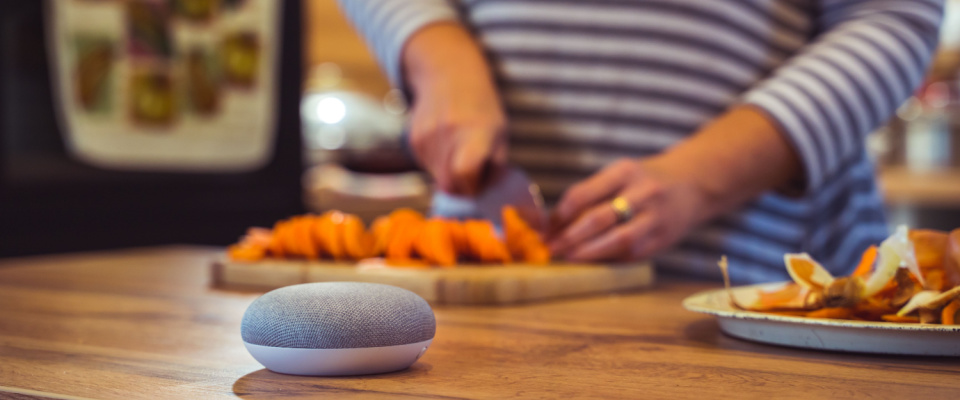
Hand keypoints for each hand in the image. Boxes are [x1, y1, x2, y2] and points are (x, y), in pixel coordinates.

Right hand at [403, 23, 506, 195]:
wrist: (449, 76)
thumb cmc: (482, 109)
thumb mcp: (500, 134)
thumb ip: (495, 167)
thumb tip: (484, 196)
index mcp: (476, 133)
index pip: (465, 173)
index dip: (473, 187)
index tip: (480, 183)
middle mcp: (448, 134)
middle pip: (449, 185)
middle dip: (462, 187)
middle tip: (472, 174)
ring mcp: (427, 137)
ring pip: (437, 178)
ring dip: (450, 173)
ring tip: (459, 149)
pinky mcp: (413, 140)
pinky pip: (427, 166)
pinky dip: (439, 162)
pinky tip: (446, 142)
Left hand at [547, 157, 709, 261]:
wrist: (695, 184)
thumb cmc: (645, 180)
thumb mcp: (621, 174)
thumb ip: (591, 194)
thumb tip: (554, 222)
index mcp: (625, 171)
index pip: (583, 194)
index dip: (560, 215)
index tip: (545, 228)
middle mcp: (643, 192)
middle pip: (598, 219)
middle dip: (570, 237)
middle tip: (551, 248)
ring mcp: (656, 217)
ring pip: (618, 240)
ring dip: (589, 252)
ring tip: (569, 258)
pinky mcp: (664, 239)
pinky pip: (632, 253)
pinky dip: (610, 259)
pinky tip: (593, 262)